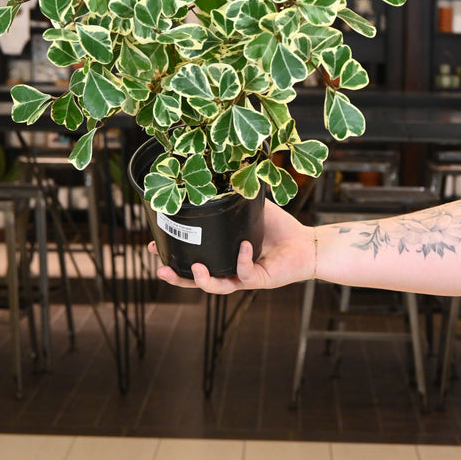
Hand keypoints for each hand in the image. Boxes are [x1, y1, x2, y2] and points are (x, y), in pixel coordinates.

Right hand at [147, 198, 314, 293]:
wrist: (306, 243)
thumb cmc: (279, 228)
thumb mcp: (251, 210)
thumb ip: (234, 198)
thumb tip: (216, 174)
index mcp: (223, 255)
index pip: (193, 258)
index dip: (173, 255)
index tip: (154, 245)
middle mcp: (229, 269)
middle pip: (197, 280)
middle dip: (178, 277)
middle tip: (161, 267)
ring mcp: (243, 277)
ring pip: (217, 286)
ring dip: (202, 280)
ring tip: (195, 269)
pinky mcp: (260, 280)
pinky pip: (245, 274)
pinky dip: (242, 260)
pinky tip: (242, 247)